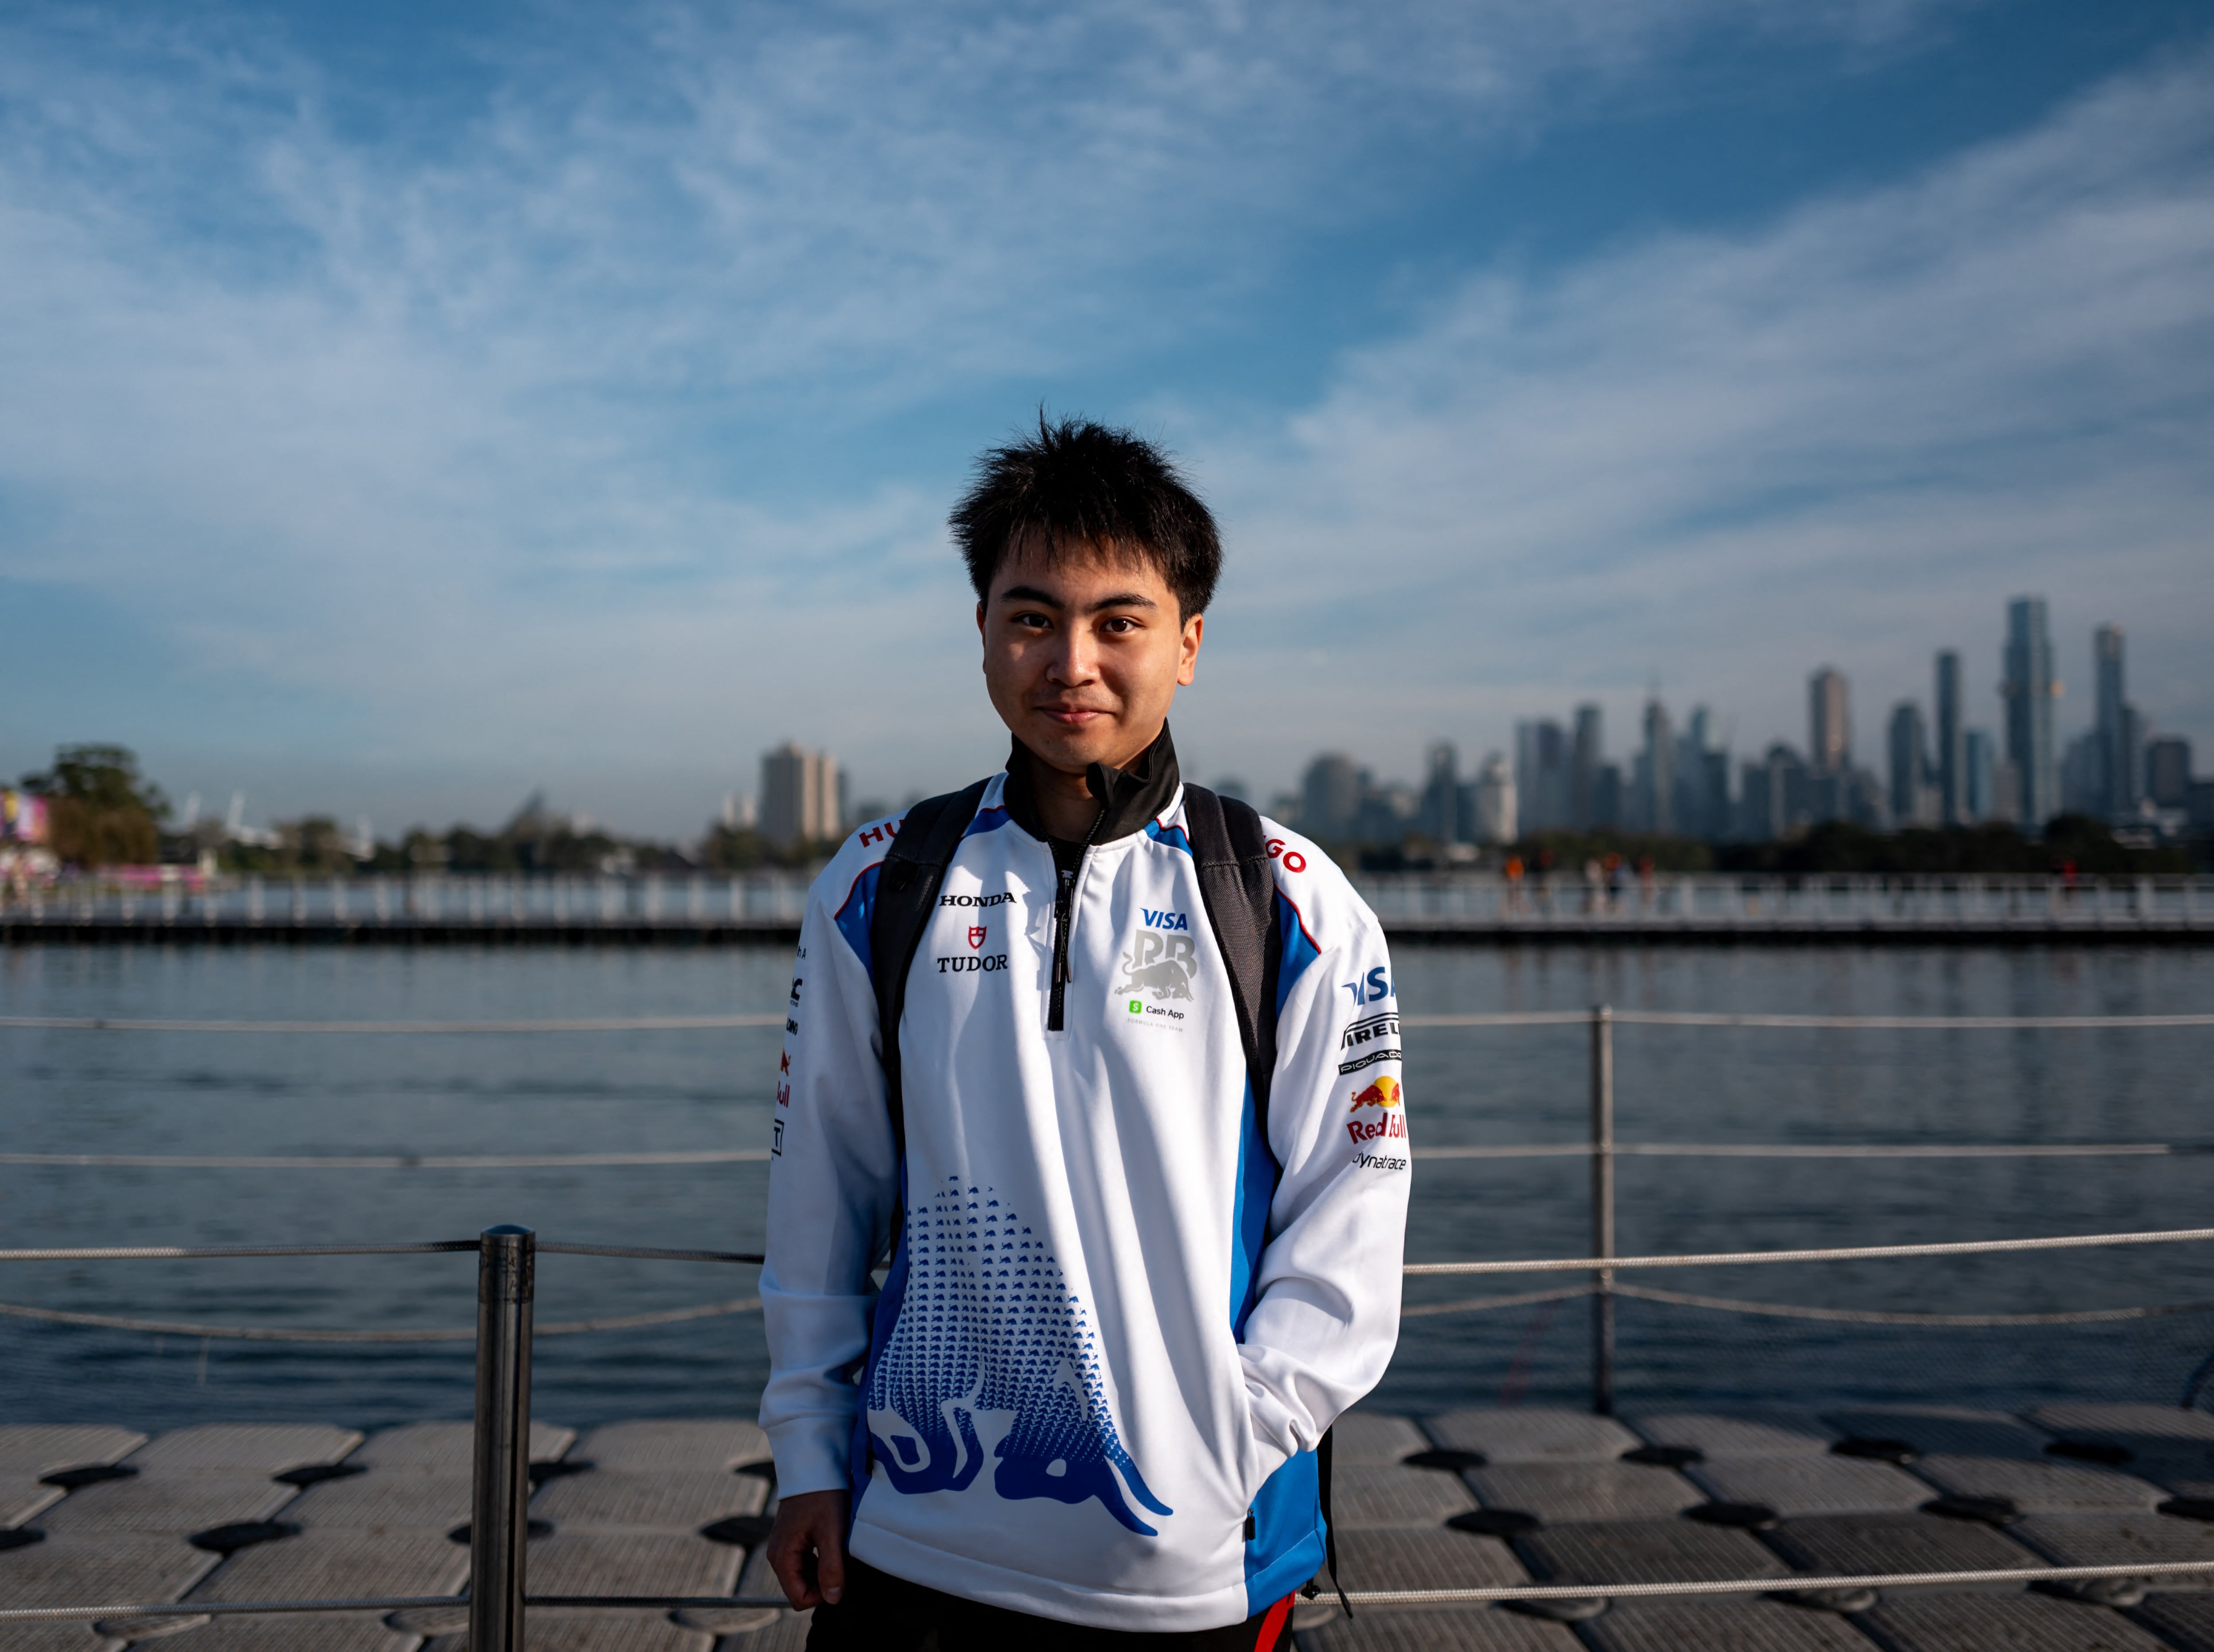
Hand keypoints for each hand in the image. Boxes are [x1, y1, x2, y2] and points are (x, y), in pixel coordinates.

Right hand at [764, 1488, 849, 1609]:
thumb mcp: (831, 1532)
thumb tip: (833, 1599)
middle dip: (823, 1583)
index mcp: (781, 1557)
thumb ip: (831, 1567)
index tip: (840, 1576)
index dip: (822, 1596)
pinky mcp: (792, 1537)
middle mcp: (778, 1554)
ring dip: (823, 1571)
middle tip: (843, 1563)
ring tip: (839, 1551)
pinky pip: (805, 1561)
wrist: (815, 1463)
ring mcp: (784, 1545)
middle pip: (800, 1588)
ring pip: (804, 1575)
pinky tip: (834, 1545)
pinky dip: (820, 1560)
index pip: (798, 1598)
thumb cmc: (823, 1495)